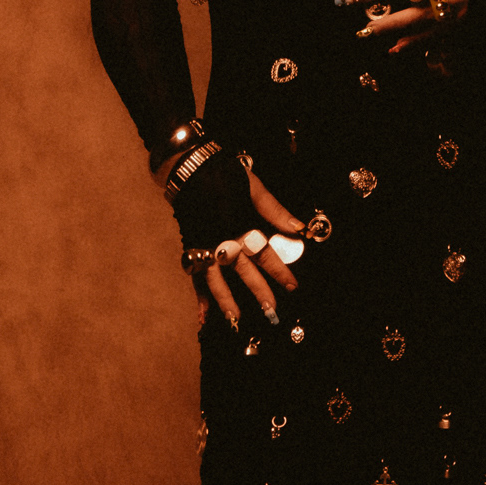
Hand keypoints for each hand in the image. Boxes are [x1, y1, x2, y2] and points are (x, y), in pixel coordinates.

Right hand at [196, 170, 306, 329]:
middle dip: (257, 291)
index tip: (293, 285)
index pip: (264, 253)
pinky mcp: (190, 245)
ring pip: (215, 278)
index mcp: (239, 224)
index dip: (279, 269)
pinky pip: (195, 275)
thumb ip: (274, 210)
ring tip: (235, 319)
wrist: (187, 165)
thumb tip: (298, 228)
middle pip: (242, 270)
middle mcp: (221, 238)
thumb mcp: (254, 187)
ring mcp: (203, 244)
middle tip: (271, 311)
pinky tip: (203, 315)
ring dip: (225, 300)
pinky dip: (199, 295)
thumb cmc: (223, 173)